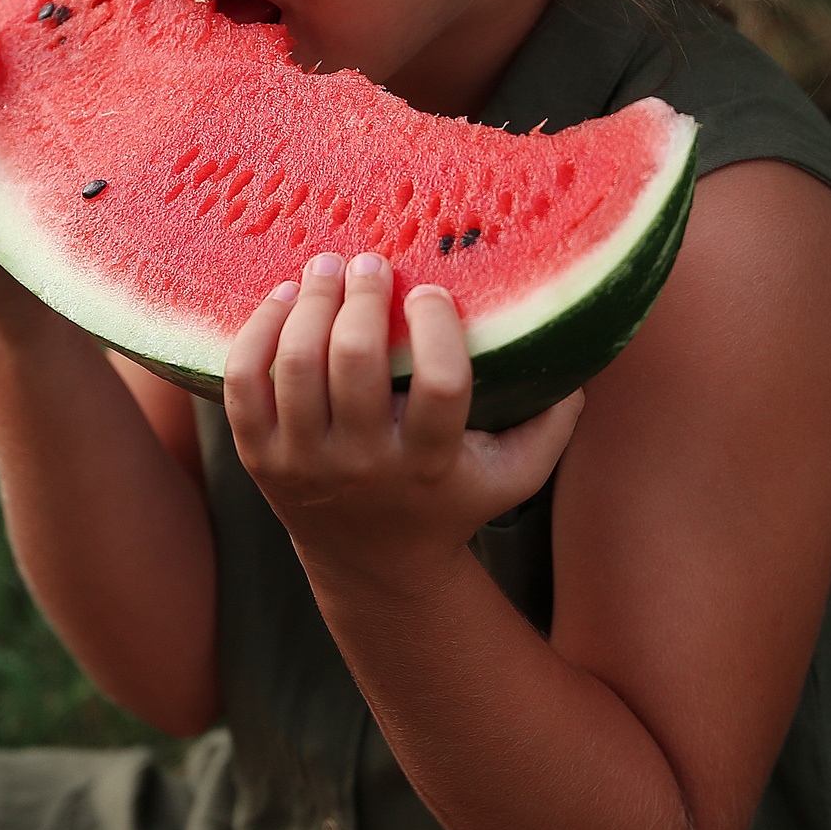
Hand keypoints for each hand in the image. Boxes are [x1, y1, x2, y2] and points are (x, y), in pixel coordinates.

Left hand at [223, 251, 585, 590]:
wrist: (372, 566)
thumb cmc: (449, 501)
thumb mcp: (512, 478)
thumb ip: (552, 426)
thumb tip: (586, 363)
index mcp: (429, 465)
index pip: (438, 387)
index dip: (435, 329)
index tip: (431, 292)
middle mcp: (363, 466)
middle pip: (353, 364)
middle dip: (362, 299)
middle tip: (372, 263)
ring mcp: (304, 463)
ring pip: (295, 366)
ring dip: (309, 303)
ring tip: (326, 267)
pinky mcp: (259, 458)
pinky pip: (244, 386)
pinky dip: (255, 334)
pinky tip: (281, 301)